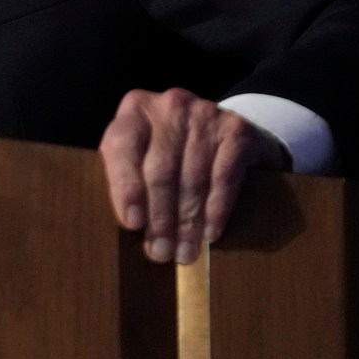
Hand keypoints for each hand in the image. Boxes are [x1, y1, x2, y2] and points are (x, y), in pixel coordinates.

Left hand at [98, 87, 289, 263]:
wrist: (226, 134)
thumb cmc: (172, 152)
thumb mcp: (143, 155)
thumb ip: (130, 178)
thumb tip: (132, 229)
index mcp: (135, 110)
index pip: (122, 146)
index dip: (126, 187)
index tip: (132, 223)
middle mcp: (169, 105)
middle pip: (160, 169)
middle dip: (160, 217)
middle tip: (161, 252)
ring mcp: (205, 114)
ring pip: (192, 177)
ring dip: (188, 222)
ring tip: (184, 253)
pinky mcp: (236, 130)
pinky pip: (224, 177)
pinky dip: (216, 209)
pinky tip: (211, 233)